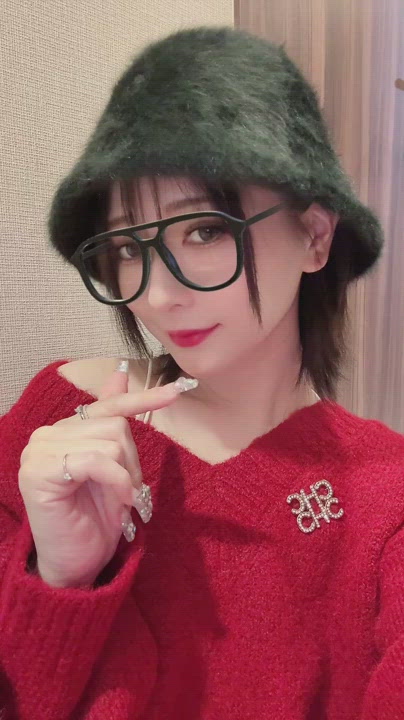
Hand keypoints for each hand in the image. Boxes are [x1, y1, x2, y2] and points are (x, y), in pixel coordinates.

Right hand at [18, 363, 196, 587]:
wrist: (75, 564)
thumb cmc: (93, 519)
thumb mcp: (112, 466)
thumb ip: (110, 421)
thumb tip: (118, 372)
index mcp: (63, 431)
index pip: (107, 407)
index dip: (141, 399)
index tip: (175, 391)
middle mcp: (46, 436)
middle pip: (114, 425)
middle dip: (132, 461)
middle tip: (127, 491)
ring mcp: (38, 452)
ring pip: (110, 442)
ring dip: (126, 476)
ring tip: (119, 499)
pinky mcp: (39, 471)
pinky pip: (97, 461)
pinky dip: (118, 482)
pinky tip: (118, 502)